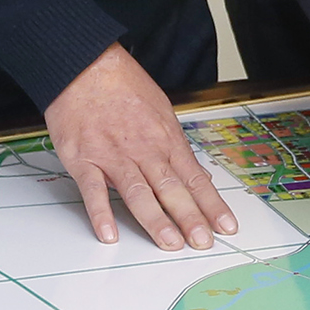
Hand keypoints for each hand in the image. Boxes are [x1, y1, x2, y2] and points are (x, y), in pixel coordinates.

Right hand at [46, 44, 235, 250]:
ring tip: (170, 243)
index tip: (226, 227)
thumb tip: (198, 176)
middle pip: (172, 189)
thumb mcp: (162, 111)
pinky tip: (109, 234)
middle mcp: (144, 150)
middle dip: (190, 218)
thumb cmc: (123, 86)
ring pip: (138, 192)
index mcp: (166, 139)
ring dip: (155, 220)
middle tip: (203, 242)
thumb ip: (176, 148)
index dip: (212, 204)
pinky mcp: (84, 159)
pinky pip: (93, 190)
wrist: (85, 65)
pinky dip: (101, 213)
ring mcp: (113, 156)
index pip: (195, 178)